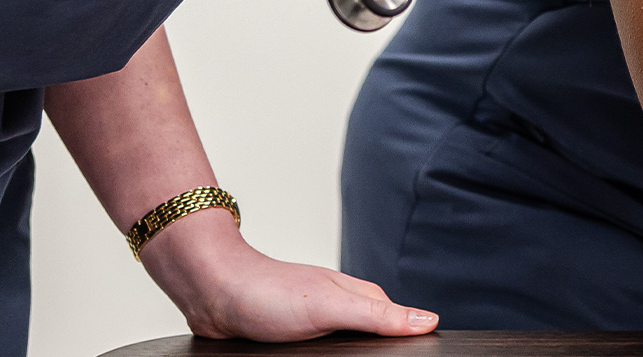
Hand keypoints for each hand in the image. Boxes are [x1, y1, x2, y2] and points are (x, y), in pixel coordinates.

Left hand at [138, 209, 436, 340]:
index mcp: (363, 297)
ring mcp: (321, 326)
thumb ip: (379, 315)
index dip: (411, 347)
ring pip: (348, 353)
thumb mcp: (331, 307)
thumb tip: (430, 321)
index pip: (403, 327)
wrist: (213, 294)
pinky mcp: (298, 342)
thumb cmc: (267, 292)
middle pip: (377, 345)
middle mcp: (345, 310)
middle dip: (380, 356)